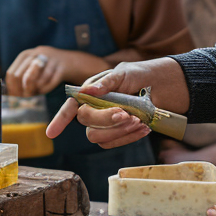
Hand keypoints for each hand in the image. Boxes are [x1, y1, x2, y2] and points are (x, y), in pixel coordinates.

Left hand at [5, 46, 64, 95]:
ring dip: (36, 91)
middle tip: (27, 99)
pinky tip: (45, 90)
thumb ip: (21, 77)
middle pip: (22, 78)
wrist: (71, 62)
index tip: (16, 97)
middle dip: (24, 92)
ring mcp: (50, 59)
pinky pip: (50, 82)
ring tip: (36, 93)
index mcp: (25, 55)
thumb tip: (10, 95)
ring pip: (37, 81)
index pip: (12, 74)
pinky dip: (46, 89)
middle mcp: (36, 54)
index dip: (12, 88)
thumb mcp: (31, 68)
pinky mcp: (62, 66)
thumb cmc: (47, 68)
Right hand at [45, 58, 187, 146]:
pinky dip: (129, 137)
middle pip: (86, 122)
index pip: (71, 106)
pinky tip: (143, 128)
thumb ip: (107, 82)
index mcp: (91, 92)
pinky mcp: (117, 135)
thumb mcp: (124, 73)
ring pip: (98, 136)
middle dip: (104, 119)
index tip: (51, 133)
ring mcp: (105, 124)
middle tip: (125, 113)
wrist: (163, 87)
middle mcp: (94, 109)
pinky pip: (115, 143)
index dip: (60, 119)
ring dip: (118, 130)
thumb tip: (88, 91)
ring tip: (137, 120)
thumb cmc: (140, 75)